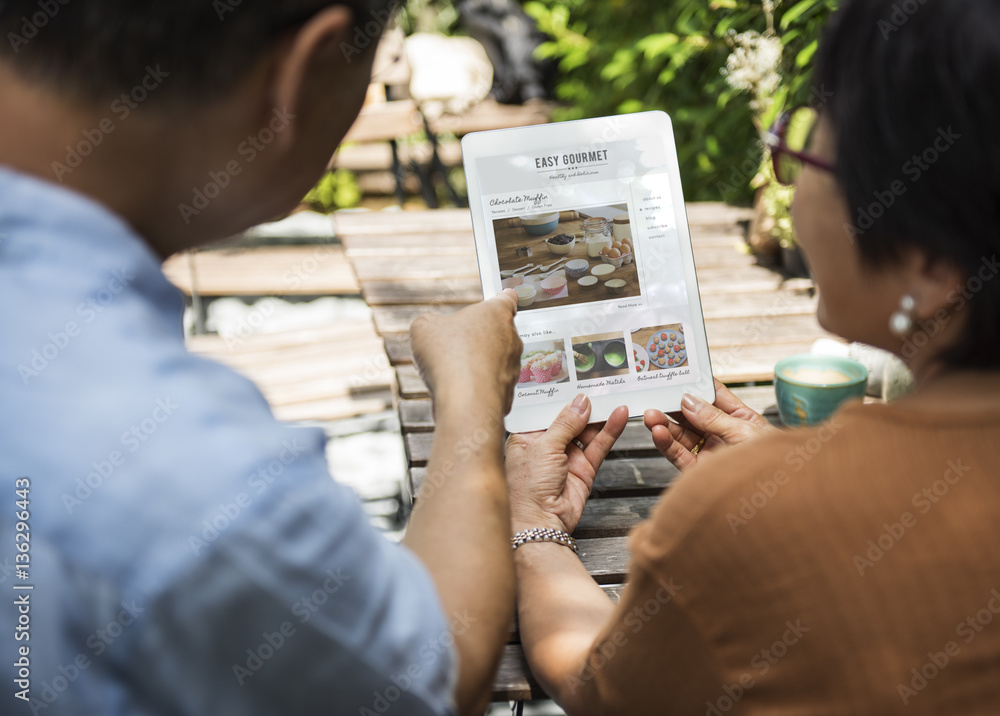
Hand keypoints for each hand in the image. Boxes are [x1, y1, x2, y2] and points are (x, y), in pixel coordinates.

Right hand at [411, 290, 521, 414]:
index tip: (498, 298)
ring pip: (494, 360)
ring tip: (453, 372)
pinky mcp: (509, 392)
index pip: (507, 298)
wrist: (466, 402)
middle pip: (496, 332)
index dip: (500, 298)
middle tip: (455, 344)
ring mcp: (513, 367)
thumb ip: (429, 322)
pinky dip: (477, 387)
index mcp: (496, 314)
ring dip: (477, 364)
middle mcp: (512, 338)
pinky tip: (460, 390)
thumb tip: (429, 328)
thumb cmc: (450, 359)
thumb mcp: (423, 328)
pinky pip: (491, 385)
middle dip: (477, 338)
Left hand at [506, 395, 628, 533]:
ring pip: (586, 431)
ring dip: (600, 415)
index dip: (559, 396)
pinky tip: (619, 416)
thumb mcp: (543, 448)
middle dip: (583, 404)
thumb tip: (580, 402)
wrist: (540, 524)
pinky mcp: (584, 469)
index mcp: (526, 438)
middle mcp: (545, 447)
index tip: (574, 379)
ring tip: (614, 396)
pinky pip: (598, 446)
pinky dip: (610, 431)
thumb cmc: (527, 491)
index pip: (545, 411)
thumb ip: (565, 423)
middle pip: (568, 419)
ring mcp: (566, 458)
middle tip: (599, 384)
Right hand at [643, 378, 773, 470]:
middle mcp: (722, 435)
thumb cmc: (772, 464)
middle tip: (656, 396)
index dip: (697, 385)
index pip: (715, 397)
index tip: (679, 374)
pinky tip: (659, 433)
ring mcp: (710, 453)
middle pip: (692, 416)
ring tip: (651, 415)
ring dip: (664, 424)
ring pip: (681, 436)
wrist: (774, 501)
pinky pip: (678, 456)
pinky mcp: (699, 472)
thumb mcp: (745, 433)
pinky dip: (666, 444)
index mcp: (740, 420)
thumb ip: (714, 418)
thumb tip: (689, 401)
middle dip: (673, 406)